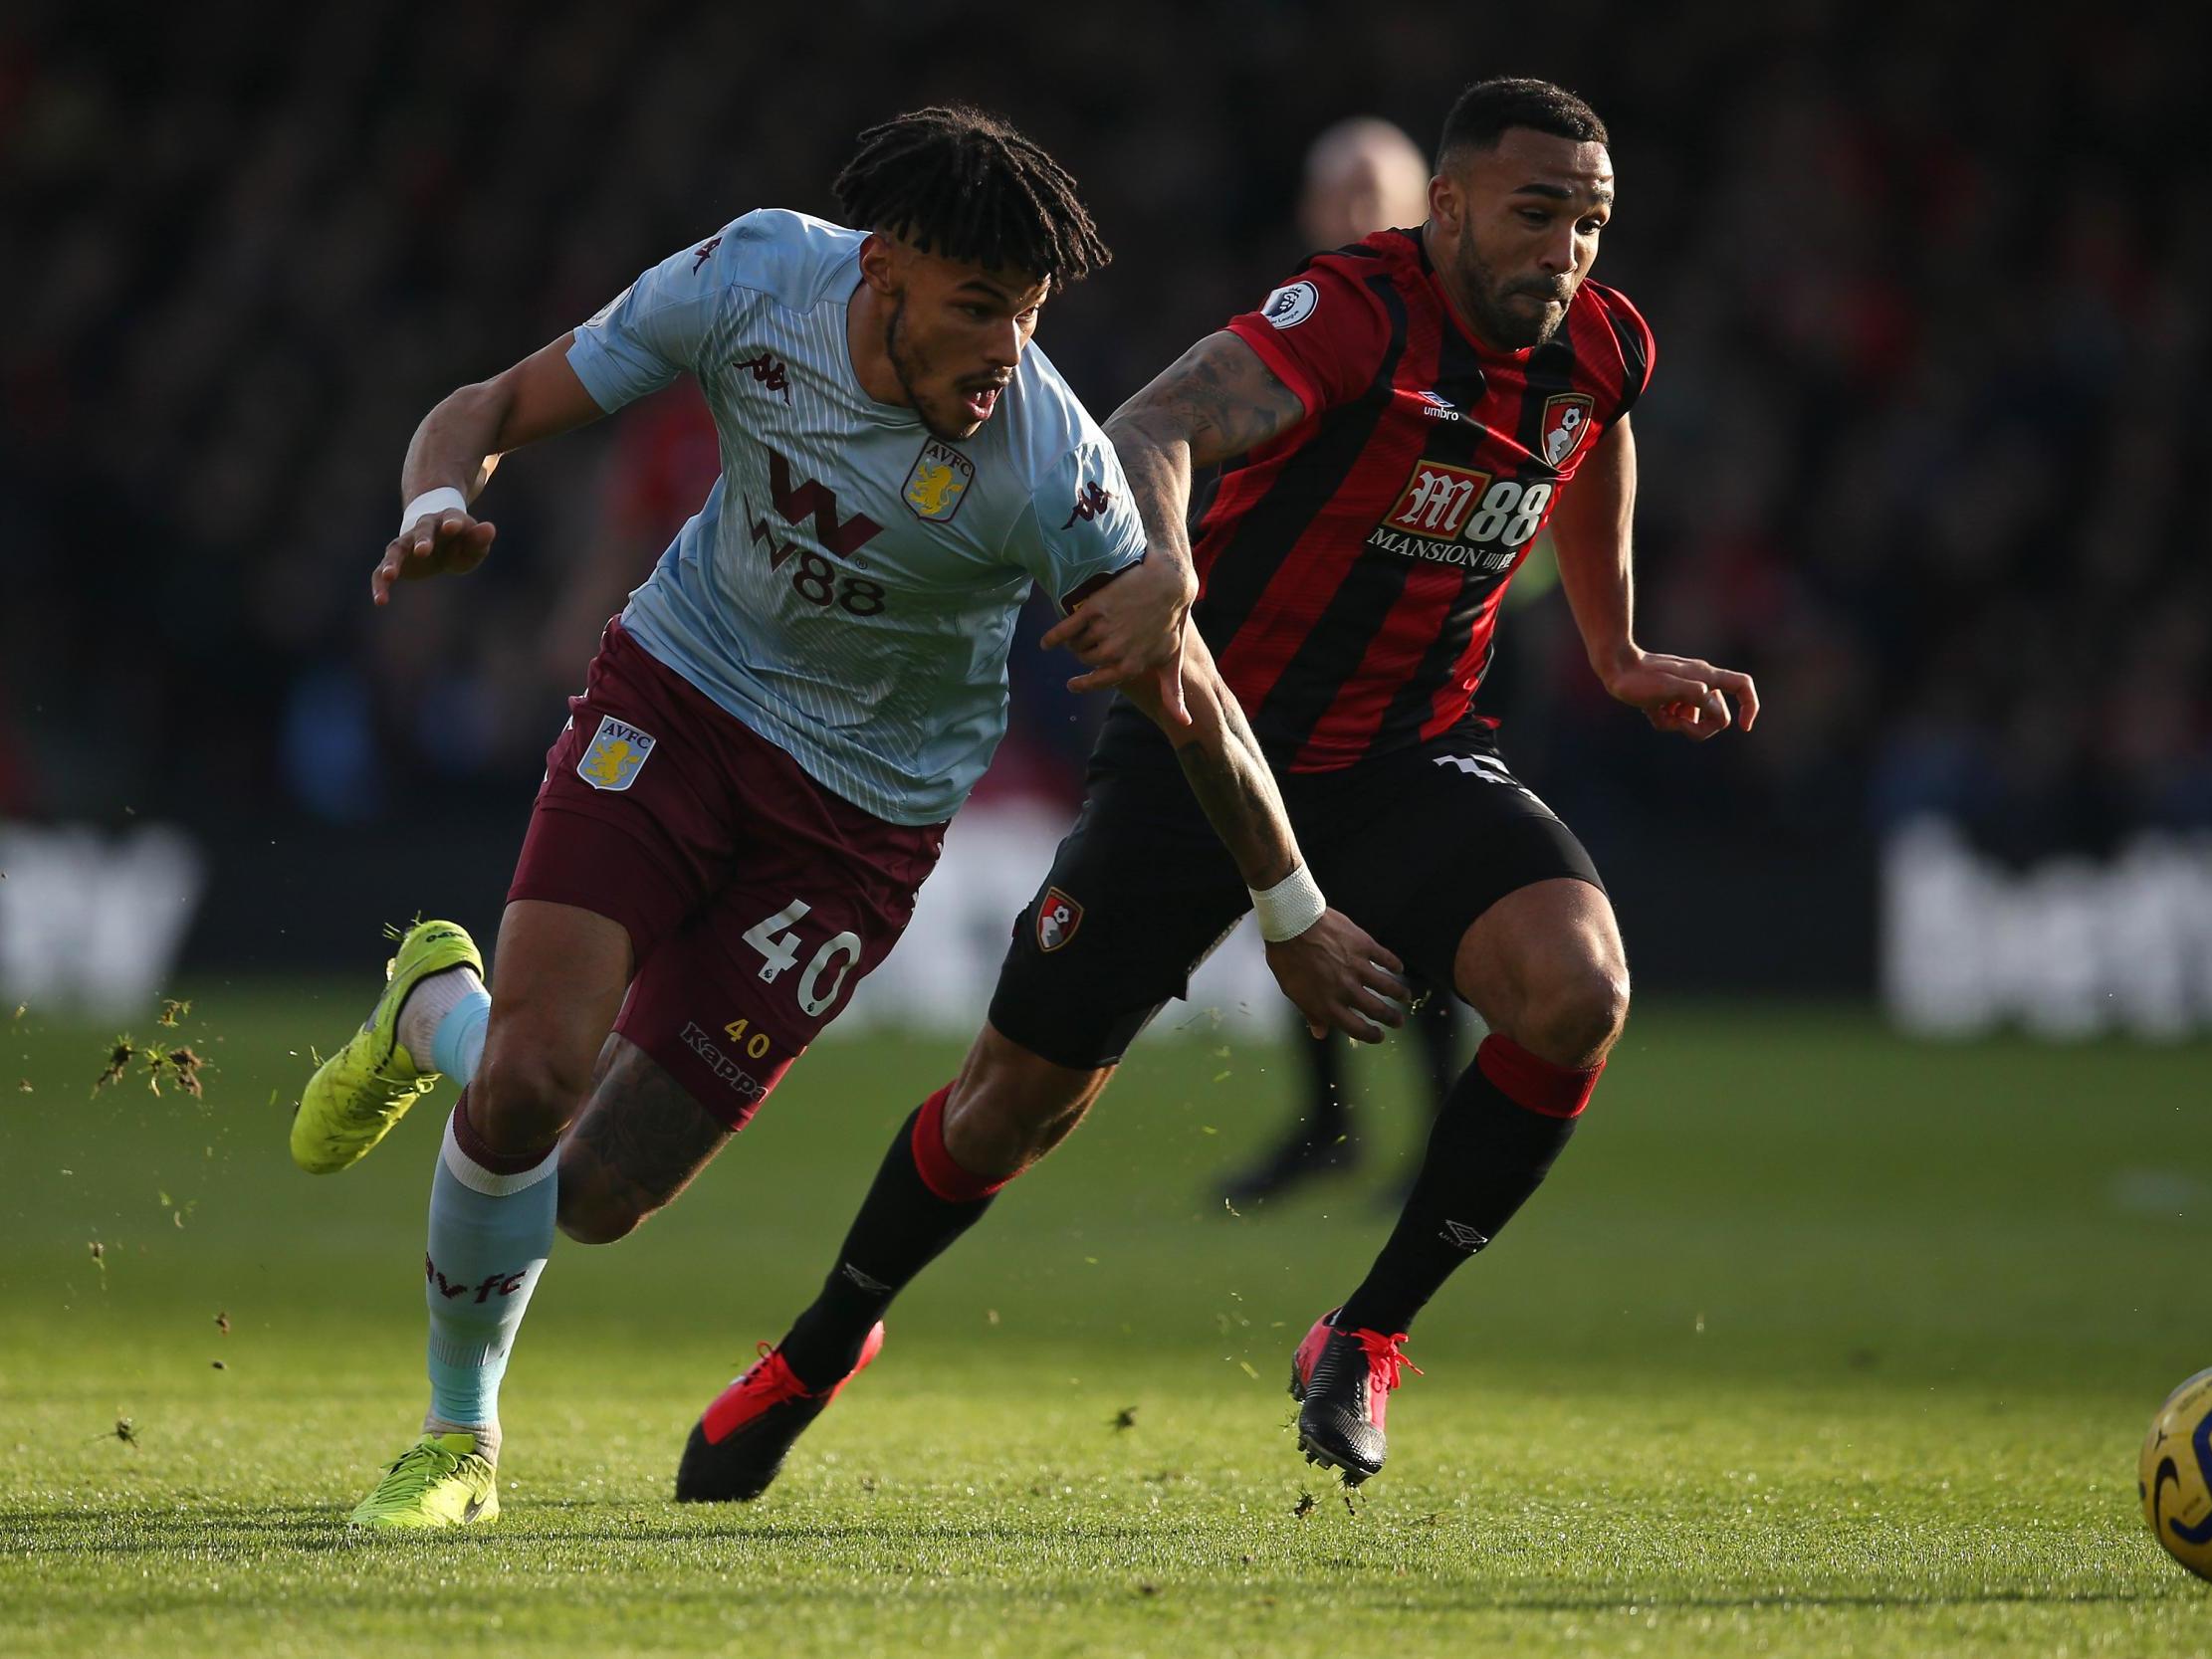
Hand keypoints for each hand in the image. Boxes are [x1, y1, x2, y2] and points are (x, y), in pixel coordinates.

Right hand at [372, 510, 496, 605]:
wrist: (438, 541)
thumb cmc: (461, 543)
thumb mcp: (474, 544)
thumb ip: (479, 539)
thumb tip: (489, 528)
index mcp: (448, 520)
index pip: (451, 517)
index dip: (452, 522)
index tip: (452, 527)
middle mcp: (423, 528)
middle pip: (421, 531)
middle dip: (422, 540)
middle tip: (422, 551)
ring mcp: (406, 544)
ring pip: (396, 549)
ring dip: (392, 561)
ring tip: (390, 575)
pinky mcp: (396, 562)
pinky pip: (382, 572)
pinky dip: (380, 584)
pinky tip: (380, 600)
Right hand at [1041, 557, 1196, 725]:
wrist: (1168, 583)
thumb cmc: (1173, 623)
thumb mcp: (1173, 659)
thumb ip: (1173, 692)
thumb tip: (1185, 723)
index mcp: (1130, 666)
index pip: (1098, 682)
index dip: (1083, 684)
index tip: (1072, 684)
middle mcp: (1115, 651)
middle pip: (1086, 660)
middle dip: (1086, 653)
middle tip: (1093, 641)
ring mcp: (1103, 630)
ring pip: (1077, 645)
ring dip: (1075, 641)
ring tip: (1083, 631)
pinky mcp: (1094, 609)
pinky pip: (1065, 629)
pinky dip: (1053, 638)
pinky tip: (1046, 643)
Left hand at [1262, 910, 1409, 1043]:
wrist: (1293, 924)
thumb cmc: (1288, 959)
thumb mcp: (1293, 991)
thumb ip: (1311, 1012)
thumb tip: (1321, 1033)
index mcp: (1329, 1004)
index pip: (1357, 1028)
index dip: (1371, 1035)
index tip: (1379, 1036)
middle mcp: (1347, 990)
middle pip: (1377, 1010)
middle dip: (1391, 1018)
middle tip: (1399, 1021)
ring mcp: (1358, 968)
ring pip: (1388, 986)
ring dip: (1399, 994)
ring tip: (1405, 997)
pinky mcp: (1365, 946)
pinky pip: (1386, 958)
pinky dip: (1395, 965)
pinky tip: (1399, 968)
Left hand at [1601, 647, 1759, 740]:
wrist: (1614, 666)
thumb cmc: (1638, 679)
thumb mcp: (1668, 690)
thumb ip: (1695, 697)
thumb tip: (1715, 708)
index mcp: (1706, 677)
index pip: (1742, 686)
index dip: (1750, 706)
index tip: (1743, 728)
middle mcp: (1700, 682)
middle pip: (1717, 715)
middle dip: (1699, 727)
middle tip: (1677, 724)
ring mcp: (1685, 691)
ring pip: (1694, 720)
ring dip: (1676, 723)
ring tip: (1656, 711)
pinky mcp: (1670, 697)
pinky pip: (1676, 718)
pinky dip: (1665, 719)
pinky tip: (1649, 710)